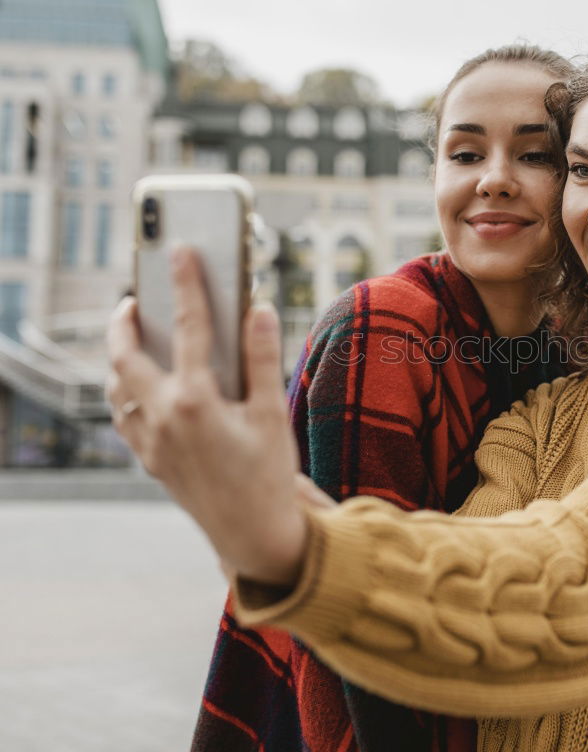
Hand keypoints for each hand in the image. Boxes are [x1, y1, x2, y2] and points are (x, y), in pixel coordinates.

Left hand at [106, 245, 308, 587]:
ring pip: (116, 387)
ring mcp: (150, 441)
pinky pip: (123, 415)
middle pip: (125, 355)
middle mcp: (162, 417)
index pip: (187, 327)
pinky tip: (143, 386)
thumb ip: (263, 359)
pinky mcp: (150, 459)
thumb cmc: (268, 476)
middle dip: (123, 321)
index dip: (186, 284)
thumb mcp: (273, 414)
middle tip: (133, 298)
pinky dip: (125, 391)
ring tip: (135, 338)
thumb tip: (258, 310)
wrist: (253, 535)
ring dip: (120, 357)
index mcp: (196, 401)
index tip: (181, 251)